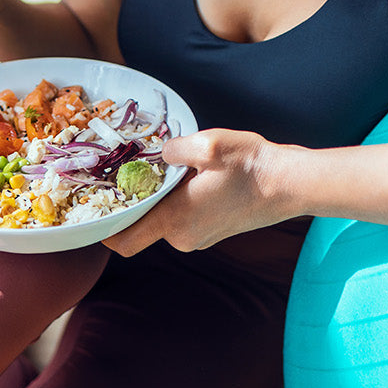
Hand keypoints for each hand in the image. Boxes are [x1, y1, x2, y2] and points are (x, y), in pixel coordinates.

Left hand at [104, 129, 297, 256]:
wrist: (290, 183)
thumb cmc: (251, 166)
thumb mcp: (208, 145)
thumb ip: (172, 149)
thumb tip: (158, 154)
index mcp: (175, 221)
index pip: (124, 242)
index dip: (104, 229)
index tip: (96, 207)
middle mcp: (183, 237)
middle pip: (141, 226)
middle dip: (134, 202)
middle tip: (130, 172)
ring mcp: (199, 237)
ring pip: (163, 220)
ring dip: (159, 199)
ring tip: (167, 169)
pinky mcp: (212, 232)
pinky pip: (182, 219)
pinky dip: (177, 202)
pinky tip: (189, 177)